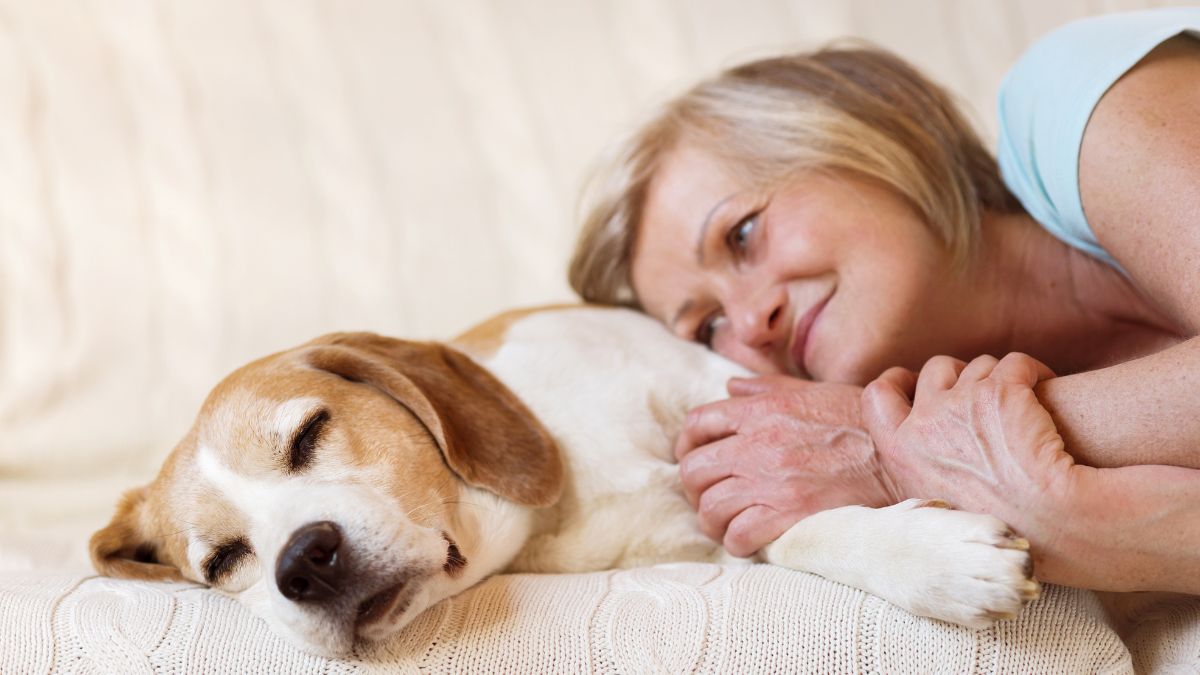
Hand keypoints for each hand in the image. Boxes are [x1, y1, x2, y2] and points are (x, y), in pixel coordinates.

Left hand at [676, 375, 902, 556]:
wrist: (905, 456)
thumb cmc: (864, 422)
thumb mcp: (814, 391)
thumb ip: (767, 388)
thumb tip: (731, 385)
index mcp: (763, 410)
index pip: (698, 423)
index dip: (689, 443)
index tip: (697, 457)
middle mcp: (759, 443)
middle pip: (694, 469)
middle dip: (696, 486)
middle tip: (711, 494)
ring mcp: (772, 480)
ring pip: (710, 506)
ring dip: (714, 519)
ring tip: (728, 522)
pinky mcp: (790, 514)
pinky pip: (738, 534)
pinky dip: (736, 541)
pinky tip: (748, 539)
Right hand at [861, 353, 1075, 529]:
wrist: (1046, 524)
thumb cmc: (997, 523)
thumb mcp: (935, 500)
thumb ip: (920, 465)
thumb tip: (922, 444)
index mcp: (901, 451)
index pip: (877, 396)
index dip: (897, 381)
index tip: (914, 380)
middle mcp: (925, 421)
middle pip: (936, 369)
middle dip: (961, 374)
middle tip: (986, 393)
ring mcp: (962, 402)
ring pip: (980, 366)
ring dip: (1001, 377)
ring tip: (1025, 404)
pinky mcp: (1001, 391)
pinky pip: (1017, 363)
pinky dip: (1033, 372)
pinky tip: (1045, 389)